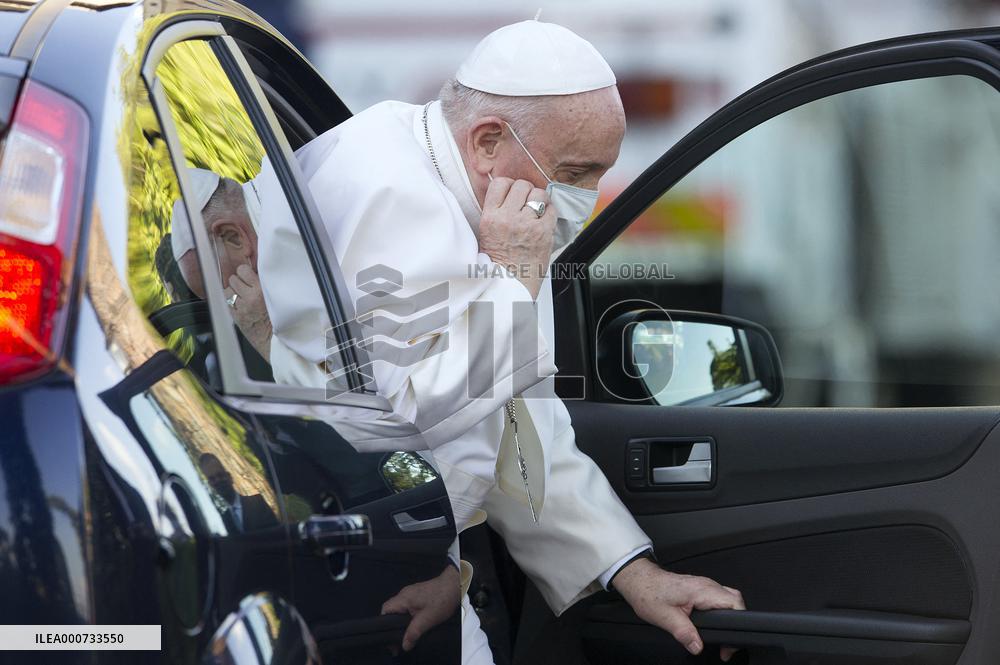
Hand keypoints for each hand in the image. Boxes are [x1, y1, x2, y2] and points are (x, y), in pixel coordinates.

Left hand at [224, 264, 272, 361]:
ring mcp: (240, 308)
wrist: (274, 337)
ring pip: (227, 290)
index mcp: (260, 290)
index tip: (248, 276)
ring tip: (241, 296)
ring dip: (232, 291)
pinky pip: (226, 302)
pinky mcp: (234, 316)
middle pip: (233, 279)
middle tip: (246, 287)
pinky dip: (231, 302)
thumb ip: (263, 281)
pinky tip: (239, 305)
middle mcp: (249, 298)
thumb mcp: (274, 294)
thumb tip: (253, 269)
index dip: (245, 272)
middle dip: (238, 282)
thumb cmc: (277, 316)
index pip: (243, 270)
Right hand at [380, 565, 460, 651]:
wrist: (455, 585)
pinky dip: (409, 616)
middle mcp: (404, 594)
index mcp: (403, 598)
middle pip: (392, 610)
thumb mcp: (428, 619)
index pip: (385, 610)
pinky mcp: (419, 594)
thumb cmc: (442, 599)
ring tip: (409, 632)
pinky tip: (416, 622)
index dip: (384, 624)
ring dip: (403, 621)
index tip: (390, 636)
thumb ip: (414, 632)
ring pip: (401, 609)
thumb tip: (405, 645)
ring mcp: (411, 593)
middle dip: (394, 624)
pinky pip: (408, 606)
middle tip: (400, 637)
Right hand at [478, 177, 556, 298]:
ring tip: (535, 211)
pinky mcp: (544, 232)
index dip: (509, 185)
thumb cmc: (497, 263)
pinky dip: (549, 213)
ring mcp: (527, 224)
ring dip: (539, 200)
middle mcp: (507, 218)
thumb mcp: (486, 233)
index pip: (500, 183)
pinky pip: (551, 209)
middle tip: (525, 203)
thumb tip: (508, 192)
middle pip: (521, 185)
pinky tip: (543, 221)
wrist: (509, 286)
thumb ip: (496, 212)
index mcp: (490, 217)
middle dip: (525, 192)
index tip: (512, 193)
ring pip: (538, 193)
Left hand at [612, 557, 744, 660]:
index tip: (728, 643)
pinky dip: (720, 613)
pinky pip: (718, 599)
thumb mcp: (664, 617)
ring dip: (728, 618)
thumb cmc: (649, 593)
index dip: (738, 623)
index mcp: (701, 590)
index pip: (733, 602)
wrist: (640, 581)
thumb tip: (697, 646)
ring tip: (719, 637)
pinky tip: (712, 624)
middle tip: (725, 645)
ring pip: (728, 599)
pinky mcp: (700, 588)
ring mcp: (704, 585)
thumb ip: (684, 633)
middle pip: (735, 600)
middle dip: (736, 623)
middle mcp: (706, 585)